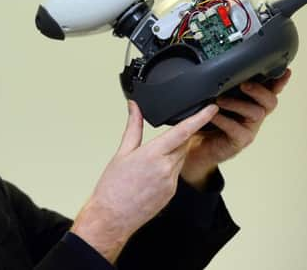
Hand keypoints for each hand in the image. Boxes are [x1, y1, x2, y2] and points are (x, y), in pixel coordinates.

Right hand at [71, 101, 218, 263]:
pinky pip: (176, 172)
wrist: (112, 216)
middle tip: (165, 132)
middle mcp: (166, 168)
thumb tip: (134, 107)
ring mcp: (171, 182)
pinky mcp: (172, 192)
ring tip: (150, 158)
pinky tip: (151, 173)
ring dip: (172, 152)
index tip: (211, 108)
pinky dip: (168, 166)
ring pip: (180, 158)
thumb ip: (133, 127)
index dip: (199, 118)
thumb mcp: (122, 152)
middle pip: (183, 144)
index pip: (182, 132)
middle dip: (178, 136)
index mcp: (153, 155)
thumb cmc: (113, 186)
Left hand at [181, 69, 291, 189]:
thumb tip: (218, 66)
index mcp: (250, 102)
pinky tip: (213, 116)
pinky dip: (224, 121)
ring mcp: (248, 129)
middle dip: (259, 90)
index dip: (278, 81)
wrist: (194, 145)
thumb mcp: (213, 99)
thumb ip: (221, 87)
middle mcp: (253, 115)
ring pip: (256, 113)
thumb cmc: (204, 120)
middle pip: (270, 101)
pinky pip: (237, 130)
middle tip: (244, 84)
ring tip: (219, 100)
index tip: (284, 71)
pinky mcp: (238, 141)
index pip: (269, 89)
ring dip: (237, 104)